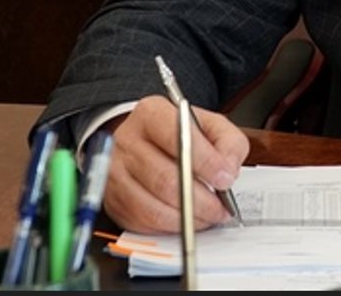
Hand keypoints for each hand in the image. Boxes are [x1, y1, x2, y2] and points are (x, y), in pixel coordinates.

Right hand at [101, 95, 248, 232]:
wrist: (147, 141)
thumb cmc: (182, 134)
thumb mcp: (211, 124)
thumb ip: (228, 142)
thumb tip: (227, 171)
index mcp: (151, 113)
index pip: (177, 138)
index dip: (205, 163)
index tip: (225, 179)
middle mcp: (126, 141)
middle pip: (164, 179)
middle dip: (200, 200)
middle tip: (221, 208)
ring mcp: (115, 173)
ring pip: (152, 207)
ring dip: (187, 219)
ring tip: (209, 216)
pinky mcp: (113, 201)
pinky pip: (143, 223)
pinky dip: (171, 227)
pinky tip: (188, 220)